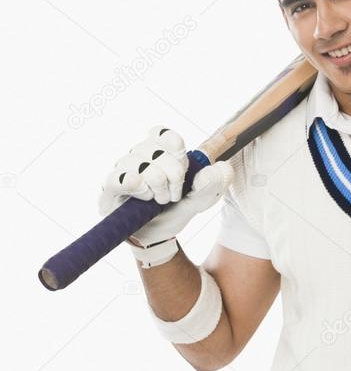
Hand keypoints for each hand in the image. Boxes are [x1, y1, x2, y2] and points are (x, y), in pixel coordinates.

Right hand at [98, 126, 232, 246]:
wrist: (156, 237)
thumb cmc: (174, 211)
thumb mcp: (198, 201)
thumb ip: (211, 185)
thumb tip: (221, 168)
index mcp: (158, 151)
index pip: (161, 133)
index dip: (174, 147)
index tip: (183, 167)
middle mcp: (138, 156)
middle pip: (156, 152)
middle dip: (173, 178)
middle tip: (172, 195)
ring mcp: (122, 169)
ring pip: (143, 168)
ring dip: (157, 190)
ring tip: (157, 201)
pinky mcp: (109, 187)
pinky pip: (121, 178)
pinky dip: (135, 185)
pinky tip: (142, 193)